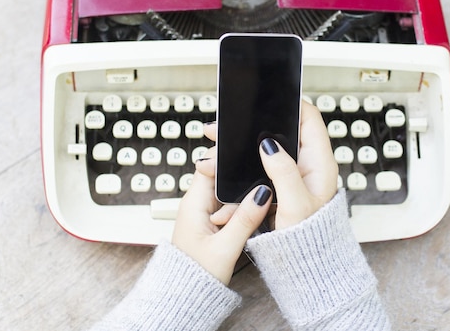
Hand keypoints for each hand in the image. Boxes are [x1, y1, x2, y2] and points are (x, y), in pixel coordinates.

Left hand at [171, 156, 271, 284]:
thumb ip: (245, 219)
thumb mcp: (225, 248)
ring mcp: (204, 212)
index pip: (209, 165)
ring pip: (227, 191)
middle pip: (221, 176)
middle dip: (241, 180)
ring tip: (255, 207)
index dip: (227, 158)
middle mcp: (196, 203)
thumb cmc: (196, 275)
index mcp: (193, 203)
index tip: (248, 154)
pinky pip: (228, 205)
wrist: (186, 296)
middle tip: (259, 186)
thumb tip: (262, 193)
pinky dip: (241, 208)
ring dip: (242, 197)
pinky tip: (251, 215)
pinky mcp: (211, 221)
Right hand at [204, 102, 337, 230]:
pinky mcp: (276, 185)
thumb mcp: (296, 204)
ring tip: (212, 153)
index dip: (291, 106)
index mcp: (318, 163)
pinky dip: (236, 171)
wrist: (302, 262)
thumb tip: (270, 144)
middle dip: (250, 128)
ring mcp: (290, 174)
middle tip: (223, 127)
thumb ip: (284, 172)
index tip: (268, 99)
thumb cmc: (308, 237)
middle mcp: (305, 165)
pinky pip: (254, 170)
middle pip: (279, 133)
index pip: (310, 120)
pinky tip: (219, 175)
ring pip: (261, 151)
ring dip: (236, 151)